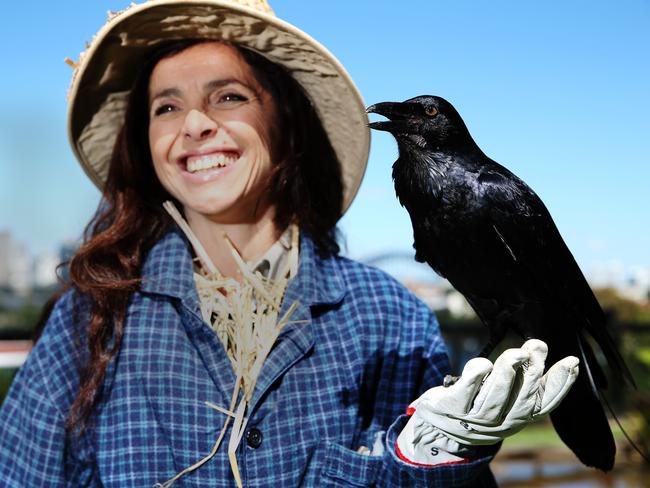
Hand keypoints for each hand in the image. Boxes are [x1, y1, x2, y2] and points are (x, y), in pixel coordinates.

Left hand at [396, 339, 578, 465]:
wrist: (440, 426)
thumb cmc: (479, 402)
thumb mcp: (505, 395)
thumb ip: (523, 376)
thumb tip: (539, 347)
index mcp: (519, 417)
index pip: (545, 403)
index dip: (560, 384)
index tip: (571, 361)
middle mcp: (501, 422)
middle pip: (523, 399)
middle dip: (532, 372)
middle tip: (536, 347)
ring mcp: (476, 417)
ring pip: (496, 396)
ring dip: (507, 372)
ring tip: (515, 353)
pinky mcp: (453, 407)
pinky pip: (466, 391)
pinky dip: (475, 376)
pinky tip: (483, 364)